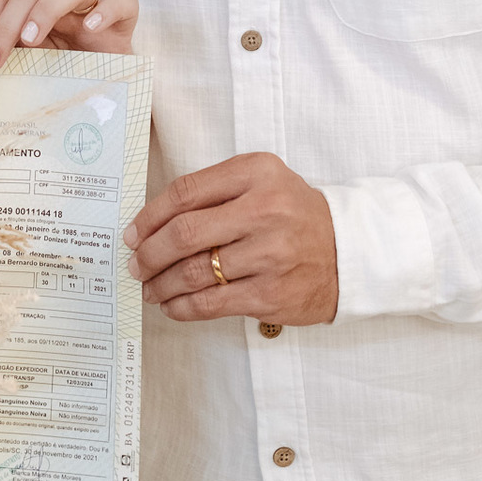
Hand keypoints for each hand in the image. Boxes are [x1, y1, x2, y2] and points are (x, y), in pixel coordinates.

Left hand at [0, 0, 138, 72]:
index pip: (3, 1)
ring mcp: (94, 8)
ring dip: (46, 9)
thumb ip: (4, 61)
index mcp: (35, 9)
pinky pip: (123, 2)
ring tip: (30, 39)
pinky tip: (91, 27)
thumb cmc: (68, 78)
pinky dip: (107, 10)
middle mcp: (61, 2)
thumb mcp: (29, 70)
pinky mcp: (124, 22)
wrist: (113, 93)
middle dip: (4, 26)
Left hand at [124, 151, 338, 324]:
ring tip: (149, 287)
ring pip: (193, 272)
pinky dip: (182, 307)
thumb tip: (152, 223)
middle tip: (135, 264)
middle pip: (184, 233)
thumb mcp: (260, 181)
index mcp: (256, 173)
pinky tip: (172, 305)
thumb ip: (213, 191)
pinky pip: (211, 303)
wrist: (348, 251)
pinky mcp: (271, 293)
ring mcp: (269, 254)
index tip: (133, 232)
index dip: (149, 215)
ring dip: (161, 283)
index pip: (186, 192)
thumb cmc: (293, 214)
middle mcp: (264, 210)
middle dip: (150, 253)